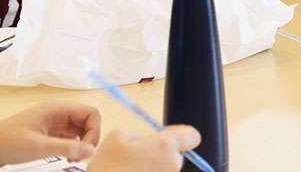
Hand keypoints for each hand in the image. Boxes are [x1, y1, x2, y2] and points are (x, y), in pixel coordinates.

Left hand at [0, 100, 101, 167]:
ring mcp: (53, 123)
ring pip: (80, 130)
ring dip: (82, 144)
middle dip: (90, 138)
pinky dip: (72, 148)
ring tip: (74, 159)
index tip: (87, 149)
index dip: (94, 131)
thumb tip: (91, 151)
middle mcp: (57, 113)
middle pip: (87, 121)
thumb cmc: (6, 141)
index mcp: (57, 108)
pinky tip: (66, 157)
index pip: (90, 113)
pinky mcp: (48, 134)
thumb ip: (66, 148)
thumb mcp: (38, 147)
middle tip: (82, 156)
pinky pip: (69, 138)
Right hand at [87, 126, 201, 171]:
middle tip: (139, 154)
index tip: (170, 132)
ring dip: (154, 165)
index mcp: (165, 146)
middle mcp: (173, 165)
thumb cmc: (108, 166)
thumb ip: (140, 135)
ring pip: (167, 168)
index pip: (192, 135)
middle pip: (177, 154)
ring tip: (133, 168)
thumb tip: (146, 141)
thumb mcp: (119, 136)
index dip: (183, 132)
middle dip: (161, 151)